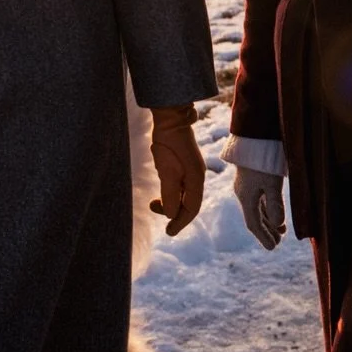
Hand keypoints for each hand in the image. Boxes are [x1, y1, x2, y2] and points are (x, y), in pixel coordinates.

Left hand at [149, 104, 205, 237]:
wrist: (171, 119)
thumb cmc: (168, 144)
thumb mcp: (167, 172)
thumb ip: (170, 195)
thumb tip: (171, 215)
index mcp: (196, 180)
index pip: (191, 208)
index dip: (180, 222)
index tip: (169, 232)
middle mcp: (197, 177)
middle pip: (189, 203)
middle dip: (174, 213)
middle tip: (156, 213)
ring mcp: (192, 170)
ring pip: (184, 194)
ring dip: (171, 202)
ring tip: (154, 202)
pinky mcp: (184, 163)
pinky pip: (180, 185)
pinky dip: (171, 192)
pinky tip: (161, 189)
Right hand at [234, 167, 285, 249]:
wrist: (253, 137)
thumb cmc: (263, 161)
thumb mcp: (273, 183)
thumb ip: (276, 205)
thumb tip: (278, 225)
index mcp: (246, 197)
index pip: (253, 224)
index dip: (263, 237)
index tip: (273, 248)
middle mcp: (243, 194)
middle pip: (254, 218)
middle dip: (266, 232)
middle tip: (277, 243)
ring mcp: (246, 186)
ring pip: (257, 209)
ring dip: (268, 221)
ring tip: (280, 230)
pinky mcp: (251, 178)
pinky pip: (258, 200)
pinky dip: (267, 209)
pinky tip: (274, 211)